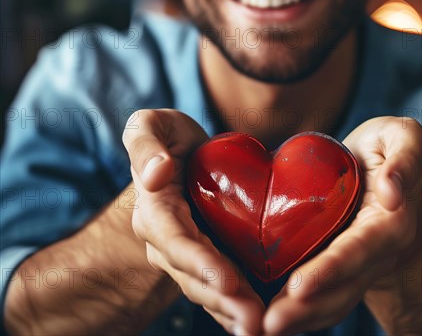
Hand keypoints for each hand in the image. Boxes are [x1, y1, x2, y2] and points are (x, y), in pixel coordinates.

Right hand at [123, 109, 264, 334]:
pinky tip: (255, 322)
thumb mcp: (151, 125)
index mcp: (154, 208)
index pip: (174, 239)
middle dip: (222, 297)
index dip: (198, 261)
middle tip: (254, 321)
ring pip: (205, 286)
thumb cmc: (167, 137)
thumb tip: (155, 173)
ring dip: (231, 309)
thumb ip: (144, 143)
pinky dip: (232, 304)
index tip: (227, 280)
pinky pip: (216, 283)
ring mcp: (184, 251)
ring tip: (259, 327)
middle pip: (192, 273)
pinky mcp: (204, 255)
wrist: (180, 153)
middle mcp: (165, 238)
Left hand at [262, 116, 421, 334]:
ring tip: (263, 328)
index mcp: (392, 221)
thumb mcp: (401, 136)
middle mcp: (377, 251)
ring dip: (301, 318)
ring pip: (334, 299)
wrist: (383, 171)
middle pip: (344, 285)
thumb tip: (393, 191)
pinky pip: (324, 294)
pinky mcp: (340, 266)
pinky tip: (270, 320)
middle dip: (308, 306)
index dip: (333, 270)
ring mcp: (359, 264)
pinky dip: (300, 311)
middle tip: (270, 323)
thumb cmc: (386, 148)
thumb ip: (407, 153)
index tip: (300, 286)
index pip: (361, 250)